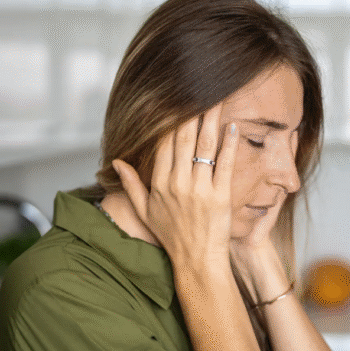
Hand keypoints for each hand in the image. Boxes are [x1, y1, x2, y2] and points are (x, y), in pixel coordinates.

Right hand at [112, 104, 238, 266]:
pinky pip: (226, 164)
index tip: (176, 98)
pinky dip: (229, 144)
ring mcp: (200, 190)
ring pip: (205, 146)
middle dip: (191, 111)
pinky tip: (233, 126)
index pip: (163, 142)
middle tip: (199, 88)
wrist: (197, 262)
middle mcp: (177, 184)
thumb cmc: (171, 237)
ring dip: (211, 119)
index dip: (169, 118)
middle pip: (184, 138)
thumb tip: (116, 161)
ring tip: (218, 98)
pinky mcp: (221, 196)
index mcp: (159, 183)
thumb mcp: (145, 211)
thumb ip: (131, 184)